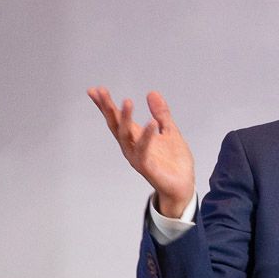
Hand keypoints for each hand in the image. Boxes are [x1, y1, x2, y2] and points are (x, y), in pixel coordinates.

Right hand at [87, 87, 195, 217]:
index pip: (117, 119)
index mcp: (136, 138)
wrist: (183, 186)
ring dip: (125, 119)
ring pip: (125, 136)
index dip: (106, 105)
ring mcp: (137, 157)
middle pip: (116, 125)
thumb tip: (152, 93)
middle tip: (101, 91)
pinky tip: (151, 123)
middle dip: (108, 108)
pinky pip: (143, 151)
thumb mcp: (170, 131)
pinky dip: (147, 137)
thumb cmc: (174, 162)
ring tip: (127, 101)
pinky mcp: (147, 168)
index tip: (95, 90)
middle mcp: (132, 147)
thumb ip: (161, 113)